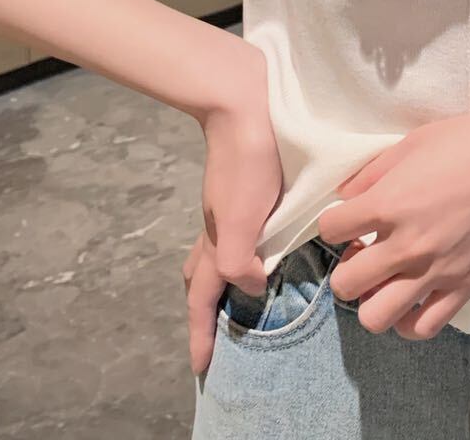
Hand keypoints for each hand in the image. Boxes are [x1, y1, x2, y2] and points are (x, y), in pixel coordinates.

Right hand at [184, 45, 282, 373]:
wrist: (249, 102)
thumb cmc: (248, 160)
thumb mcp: (243, 215)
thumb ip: (240, 257)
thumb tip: (250, 288)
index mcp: (218, 238)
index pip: (203, 296)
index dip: (201, 332)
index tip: (200, 367)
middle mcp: (220, 225)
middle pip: (203, 275)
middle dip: (205, 308)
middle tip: (216, 333)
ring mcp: (231, 204)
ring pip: (221, 251)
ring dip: (226, 278)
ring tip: (244, 294)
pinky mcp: (247, 184)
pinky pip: (241, 229)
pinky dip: (249, 247)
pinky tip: (269, 240)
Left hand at [317, 100, 469, 340]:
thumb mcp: (415, 141)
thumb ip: (375, 171)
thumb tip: (348, 194)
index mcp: (389, 203)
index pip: (329, 229)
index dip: (334, 221)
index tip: (348, 216)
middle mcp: (406, 245)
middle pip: (345, 283)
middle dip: (346, 267)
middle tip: (364, 250)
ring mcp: (436, 272)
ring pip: (375, 317)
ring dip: (372, 299)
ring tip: (387, 277)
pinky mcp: (465, 288)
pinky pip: (422, 327)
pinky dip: (409, 318)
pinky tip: (414, 296)